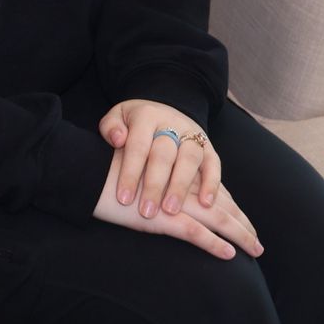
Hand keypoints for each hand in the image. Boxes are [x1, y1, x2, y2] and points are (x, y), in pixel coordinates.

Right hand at [92, 154, 261, 259]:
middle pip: (223, 206)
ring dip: (239, 236)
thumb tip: (164, 200)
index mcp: (177, 176)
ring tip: (255, 250)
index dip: (232, 208)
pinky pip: (195, 233)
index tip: (246, 224)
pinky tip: (229, 254)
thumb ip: (155, 185)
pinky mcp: (162, 217)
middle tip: (259, 244)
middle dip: (242, 224)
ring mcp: (174, 202)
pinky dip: (214, 244)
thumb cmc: (108, 177)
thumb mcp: (138, 179)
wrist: (86, 174)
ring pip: (217, 219)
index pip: (214, 193)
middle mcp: (182, 186)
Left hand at [98, 98, 220, 220]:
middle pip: (164, 154)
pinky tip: (205, 204)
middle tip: (147, 212)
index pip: (138, 145)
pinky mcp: (208, 147)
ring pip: (189, 159)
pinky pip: (213, 164)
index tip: (123, 199)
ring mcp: (192, 135)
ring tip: (171, 211)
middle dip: (155, 185)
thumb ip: (110, 127)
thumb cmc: (134, 124)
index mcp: (146, 116)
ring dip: (181, 186)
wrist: (164, 111)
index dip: (130, 173)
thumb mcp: (117, 117)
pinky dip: (211, 183)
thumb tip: (118, 139)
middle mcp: (172, 124)